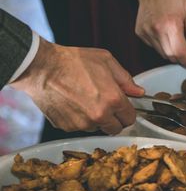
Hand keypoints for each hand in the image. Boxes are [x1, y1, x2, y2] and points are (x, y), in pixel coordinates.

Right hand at [12, 39, 144, 134]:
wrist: (42, 68)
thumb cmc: (73, 61)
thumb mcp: (106, 61)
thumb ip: (125, 79)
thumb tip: (138, 92)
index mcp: (113, 100)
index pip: (130, 118)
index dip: (128, 113)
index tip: (123, 108)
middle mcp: (99, 115)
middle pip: (115, 129)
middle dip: (114, 119)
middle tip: (106, 106)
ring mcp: (82, 123)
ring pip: (97, 128)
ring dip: (96, 119)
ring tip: (86, 100)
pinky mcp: (66, 127)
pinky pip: (79, 127)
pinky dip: (79, 119)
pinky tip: (73, 103)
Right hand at [131, 0, 185, 66]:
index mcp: (170, 24)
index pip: (179, 53)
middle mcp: (156, 30)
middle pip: (169, 56)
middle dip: (180, 57)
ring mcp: (146, 32)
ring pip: (161, 53)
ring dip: (170, 51)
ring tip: (175, 36)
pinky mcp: (140, 33)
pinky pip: (153, 46)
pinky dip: (161, 45)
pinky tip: (164, 32)